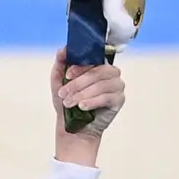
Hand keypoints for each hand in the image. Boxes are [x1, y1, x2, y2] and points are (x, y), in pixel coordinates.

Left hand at [51, 49, 126, 165]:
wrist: (73, 128)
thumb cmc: (68, 103)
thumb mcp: (59, 82)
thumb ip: (60, 64)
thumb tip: (62, 50)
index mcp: (98, 65)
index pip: (93, 59)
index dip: (80, 66)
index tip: (67, 75)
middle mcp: (110, 73)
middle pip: (98, 72)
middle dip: (78, 83)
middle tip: (64, 93)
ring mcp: (117, 86)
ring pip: (102, 85)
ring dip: (83, 94)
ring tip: (70, 103)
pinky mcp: (119, 100)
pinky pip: (108, 97)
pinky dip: (93, 101)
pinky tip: (83, 107)